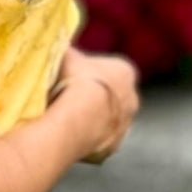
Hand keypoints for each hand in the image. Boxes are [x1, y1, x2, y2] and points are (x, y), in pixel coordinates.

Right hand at [47, 46, 139, 164]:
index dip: (90, 73)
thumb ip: (67, 51)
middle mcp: (132, 99)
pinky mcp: (113, 148)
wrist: (78, 117)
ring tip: (67, 119)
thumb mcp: (66, 56)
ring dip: (92, 120)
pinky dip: (87, 139)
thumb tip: (58, 43)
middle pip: (111, 97)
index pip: (110, 70)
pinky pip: (98, 141)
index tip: (73, 76)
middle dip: (94, 98)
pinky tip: (69, 135)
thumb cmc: (73, 80)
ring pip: (107, 121)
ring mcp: (125, 126)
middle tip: (69, 98)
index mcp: (125, 72)